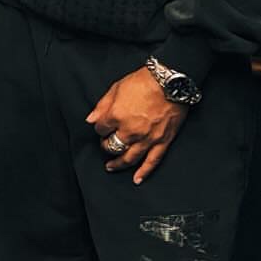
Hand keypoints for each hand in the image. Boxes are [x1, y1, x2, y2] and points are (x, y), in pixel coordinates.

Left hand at [86, 68, 187, 183]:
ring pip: (129, 158)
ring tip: (111, 167)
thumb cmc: (144, 81)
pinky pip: (152, 161)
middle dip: (106, 146)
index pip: (100, 129)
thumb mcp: (116, 88)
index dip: (101, 128)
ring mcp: (147, 138)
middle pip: (112, 146)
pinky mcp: (162, 141)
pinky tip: (137, 179)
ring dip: (118, 164)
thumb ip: (102, 106)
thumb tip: (90, 119)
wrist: (171, 81)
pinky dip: (144, 172)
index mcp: (116, 116)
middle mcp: (130, 131)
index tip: (103, 125)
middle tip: (106, 144)